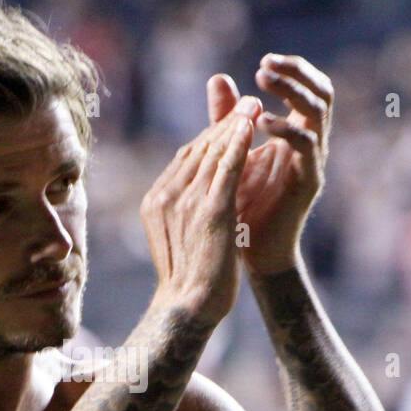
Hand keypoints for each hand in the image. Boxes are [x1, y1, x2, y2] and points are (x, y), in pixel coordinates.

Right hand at [140, 98, 259, 324]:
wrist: (188, 308)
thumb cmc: (189, 280)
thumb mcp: (182, 236)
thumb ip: (187, 209)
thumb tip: (201, 193)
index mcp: (156, 201)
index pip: (184, 158)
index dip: (210, 137)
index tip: (231, 121)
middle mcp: (166, 195)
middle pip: (197, 149)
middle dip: (224, 123)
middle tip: (247, 102)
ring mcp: (186, 202)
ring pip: (212, 152)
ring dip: (235, 124)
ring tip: (254, 104)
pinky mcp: (210, 210)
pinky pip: (226, 167)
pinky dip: (239, 143)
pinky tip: (252, 126)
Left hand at [207, 54, 332, 274]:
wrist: (252, 252)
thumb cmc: (243, 204)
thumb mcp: (232, 152)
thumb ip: (227, 117)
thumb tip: (218, 77)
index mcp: (296, 133)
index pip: (308, 88)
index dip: (292, 69)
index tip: (264, 61)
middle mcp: (311, 144)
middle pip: (321, 93)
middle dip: (296, 73)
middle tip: (265, 64)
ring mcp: (313, 162)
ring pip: (319, 113)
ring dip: (293, 91)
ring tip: (263, 81)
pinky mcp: (309, 182)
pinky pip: (307, 147)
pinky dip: (287, 129)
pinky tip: (263, 123)